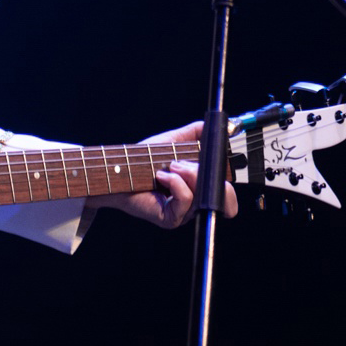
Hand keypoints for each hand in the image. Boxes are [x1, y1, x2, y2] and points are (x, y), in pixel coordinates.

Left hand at [87, 121, 237, 228]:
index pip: (227, 192)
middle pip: (223, 196)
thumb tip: (220, 126)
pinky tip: (163, 176)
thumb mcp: (174, 141)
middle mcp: (195, 203)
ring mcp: (184, 213)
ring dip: (188, 174)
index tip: (213, 159)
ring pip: (203, 194)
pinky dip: (176, 184)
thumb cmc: (142, 160)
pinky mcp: (171, 219)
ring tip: (170, 166)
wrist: (118, 171)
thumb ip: (196, 133)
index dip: (225, 177)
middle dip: (207, 173)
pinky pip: (186, 201)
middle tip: (183, 162)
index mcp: (199, 187)